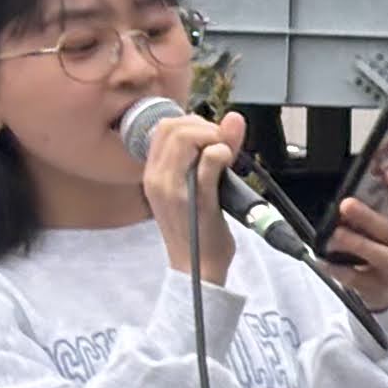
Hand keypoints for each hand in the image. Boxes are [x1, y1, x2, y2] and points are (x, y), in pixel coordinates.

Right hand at [139, 109, 240, 285]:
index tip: (211, 138)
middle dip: (204, 126)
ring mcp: (174, 189)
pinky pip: (207, 163)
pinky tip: (228, 163)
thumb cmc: (199, 227)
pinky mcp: (197, 200)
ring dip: (213, 137)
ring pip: (186, 138)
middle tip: (221, 146)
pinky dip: (222, 154)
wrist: (198, 269)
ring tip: (225, 156)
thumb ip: (216, 149)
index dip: (192, 123)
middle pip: (173, 127)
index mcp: (153, 174)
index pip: (163, 127)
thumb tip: (233, 118)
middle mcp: (157, 179)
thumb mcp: (200, 185)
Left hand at [324, 157, 387, 314]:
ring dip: (357, 243)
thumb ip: (375, 211)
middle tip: (347, 205)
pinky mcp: (375, 288)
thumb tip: (350, 190)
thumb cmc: (384, 252)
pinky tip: (326, 261)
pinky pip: (357, 279)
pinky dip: (339, 269)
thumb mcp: (387, 231)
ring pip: (380, 255)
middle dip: (369, 217)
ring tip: (336, 235)